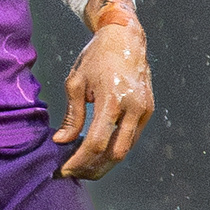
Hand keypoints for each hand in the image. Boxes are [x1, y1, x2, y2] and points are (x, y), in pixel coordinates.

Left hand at [55, 0, 152, 179]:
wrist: (125, 37)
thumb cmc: (97, 56)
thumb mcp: (76, 82)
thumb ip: (72, 115)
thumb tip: (61, 142)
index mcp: (112, 99)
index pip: (96, 143)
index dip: (79, 161)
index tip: (63, 169)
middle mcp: (133, 108)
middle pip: (114, 154)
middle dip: (92, 168)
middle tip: (73, 173)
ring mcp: (144, 110)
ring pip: (126, 150)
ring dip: (104, 162)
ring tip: (83, 165)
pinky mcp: (148, 110)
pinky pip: (132, 138)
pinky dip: (115, 148)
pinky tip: (98, 150)